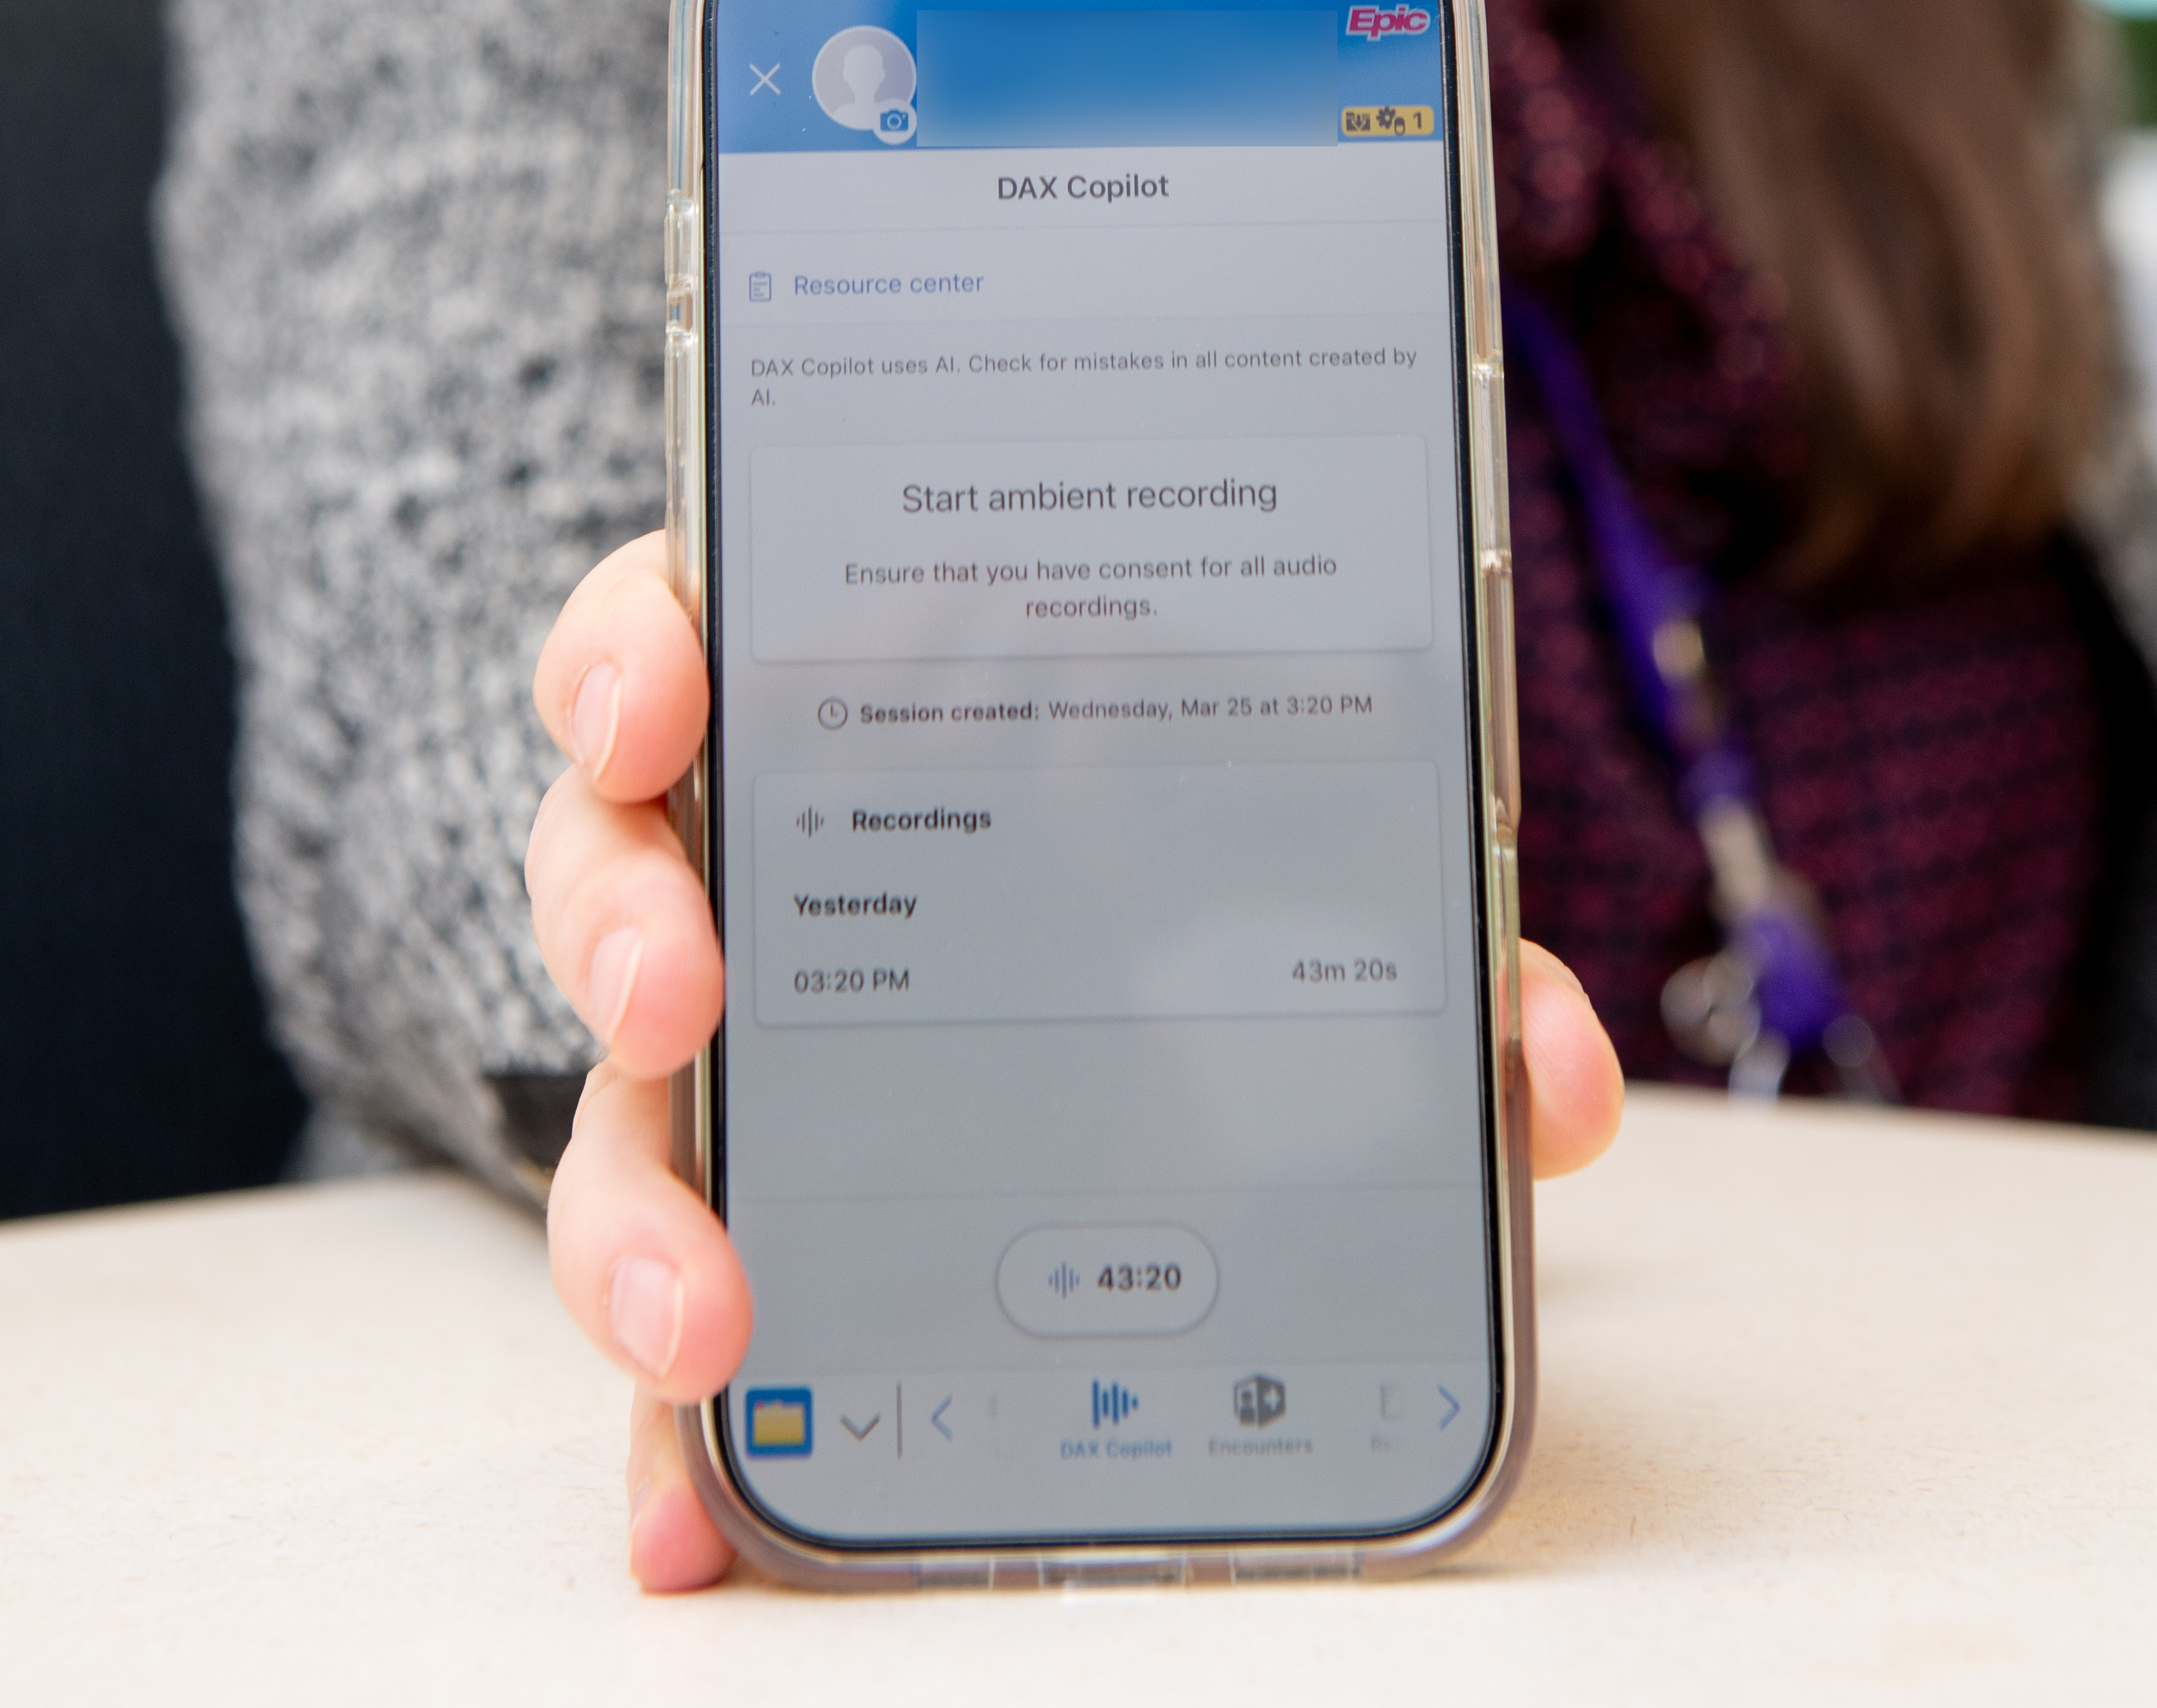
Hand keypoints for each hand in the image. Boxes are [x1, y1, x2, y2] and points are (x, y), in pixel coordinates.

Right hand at [530, 530, 1623, 1592]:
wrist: (1112, 964)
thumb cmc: (1161, 850)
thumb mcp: (1285, 847)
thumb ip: (1416, 923)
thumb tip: (1551, 1076)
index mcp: (833, 706)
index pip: (672, 633)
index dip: (632, 654)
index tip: (660, 707)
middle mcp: (734, 864)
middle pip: (605, 863)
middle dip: (621, 923)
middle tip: (686, 990)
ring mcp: (723, 1049)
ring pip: (615, 1103)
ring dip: (631, 1213)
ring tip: (703, 1317)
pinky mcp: (745, 1212)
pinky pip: (679, 1307)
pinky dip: (673, 1428)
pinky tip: (700, 1523)